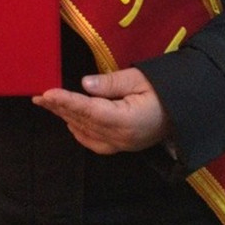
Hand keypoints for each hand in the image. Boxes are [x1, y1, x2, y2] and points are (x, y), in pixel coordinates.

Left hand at [33, 67, 169, 153]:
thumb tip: (84, 84)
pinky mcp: (121, 146)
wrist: (185, 111)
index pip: (90, 111)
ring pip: (86, 132)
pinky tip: (69, 121)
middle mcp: (121, 137)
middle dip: (60, 108)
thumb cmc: (164, 90)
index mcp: (127, 120)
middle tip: (39, 96)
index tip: (48, 93)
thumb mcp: (140, 78)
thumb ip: (111, 83)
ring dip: (65, 117)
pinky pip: (94, 142)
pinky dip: (79, 131)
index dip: (67, 102)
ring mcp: (121, 145)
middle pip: (84, 122)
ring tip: (48, 103)